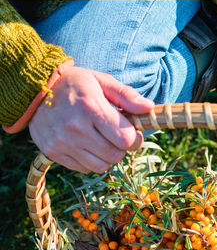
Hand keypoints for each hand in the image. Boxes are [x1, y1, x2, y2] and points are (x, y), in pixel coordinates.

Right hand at [29, 66, 154, 172]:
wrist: (33, 89)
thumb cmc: (74, 84)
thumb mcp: (100, 81)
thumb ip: (126, 95)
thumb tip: (149, 108)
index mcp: (90, 107)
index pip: (126, 139)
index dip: (134, 138)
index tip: (131, 132)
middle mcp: (76, 128)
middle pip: (115, 155)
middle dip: (120, 147)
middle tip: (114, 135)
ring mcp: (63, 143)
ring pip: (101, 167)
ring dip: (106, 156)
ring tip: (99, 140)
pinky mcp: (53, 153)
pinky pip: (84, 169)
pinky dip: (89, 160)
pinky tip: (84, 144)